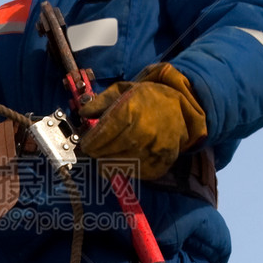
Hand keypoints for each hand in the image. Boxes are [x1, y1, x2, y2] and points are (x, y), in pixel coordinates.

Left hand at [79, 63, 206, 179]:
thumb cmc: (147, 98)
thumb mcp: (122, 90)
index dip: (91, 142)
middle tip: (93, 153)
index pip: (104, 133)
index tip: (85, 145)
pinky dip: (129, 171)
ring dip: (110, 164)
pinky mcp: (164, 159)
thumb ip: (101, 101)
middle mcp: (144, 130)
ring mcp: (156, 146)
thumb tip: (83, 113)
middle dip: (99, 154)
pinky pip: (141, 172)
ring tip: (104, 160)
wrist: (180, 106)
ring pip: (124, 164)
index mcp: (132, 110)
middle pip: (112, 150)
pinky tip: (123, 164)